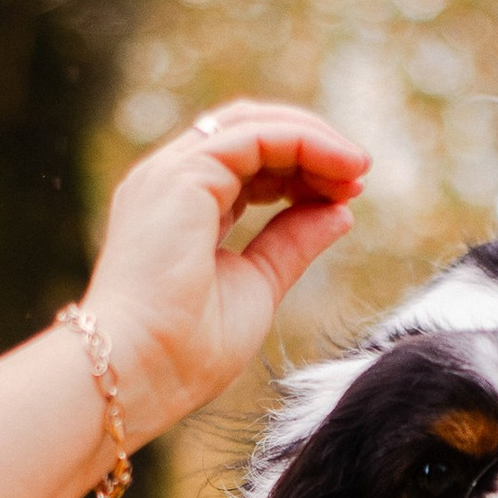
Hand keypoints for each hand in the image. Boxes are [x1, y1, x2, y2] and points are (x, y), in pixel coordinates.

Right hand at [85, 99, 365, 440]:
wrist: (139, 373)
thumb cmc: (184, 351)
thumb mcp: (257, 285)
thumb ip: (292, 243)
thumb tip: (340, 212)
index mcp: (179, 207)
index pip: (245, 160)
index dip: (299, 168)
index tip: (346, 195)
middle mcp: (168, 181)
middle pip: (248, 130)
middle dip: (308, 144)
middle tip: (358, 175)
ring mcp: (171, 174)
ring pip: (252, 123)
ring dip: (312, 139)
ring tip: (356, 170)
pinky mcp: (183, 175)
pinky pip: (256, 136)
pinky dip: (304, 143)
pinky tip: (341, 168)